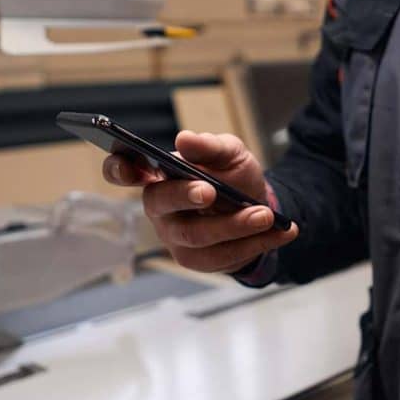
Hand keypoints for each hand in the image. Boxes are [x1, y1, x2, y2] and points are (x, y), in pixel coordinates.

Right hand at [102, 131, 298, 272]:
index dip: (118, 169)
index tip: (129, 166)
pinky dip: (255, 243)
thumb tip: (185, 140)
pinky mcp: (196, 260)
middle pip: (160, 204)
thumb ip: (210, 145)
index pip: (123, 171)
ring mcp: (174, 237)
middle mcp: (160, 208)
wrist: (257, 206)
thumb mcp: (230, 153)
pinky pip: (221, 256)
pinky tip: (280, 231)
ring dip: (234, 225)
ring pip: (196, 236)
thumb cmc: (232, 176)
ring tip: (265, 215)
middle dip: (185, 196)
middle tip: (210, 191)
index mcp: (158, 175)